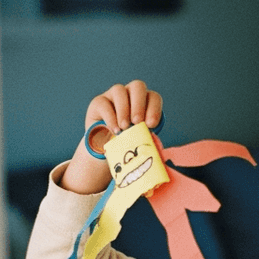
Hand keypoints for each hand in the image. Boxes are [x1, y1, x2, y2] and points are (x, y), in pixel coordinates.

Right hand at [61, 80, 162, 194]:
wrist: (104, 150)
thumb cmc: (126, 148)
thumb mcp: (138, 148)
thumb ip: (147, 151)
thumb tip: (159, 172)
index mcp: (145, 104)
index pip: (153, 97)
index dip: (154, 108)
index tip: (151, 125)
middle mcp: (130, 96)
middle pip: (137, 86)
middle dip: (139, 104)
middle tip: (137, 123)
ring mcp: (113, 97)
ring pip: (120, 90)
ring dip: (123, 109)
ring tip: (124, 129)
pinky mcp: (98, 102)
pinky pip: (104, 102)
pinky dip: (110, 116)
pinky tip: (113, 130)